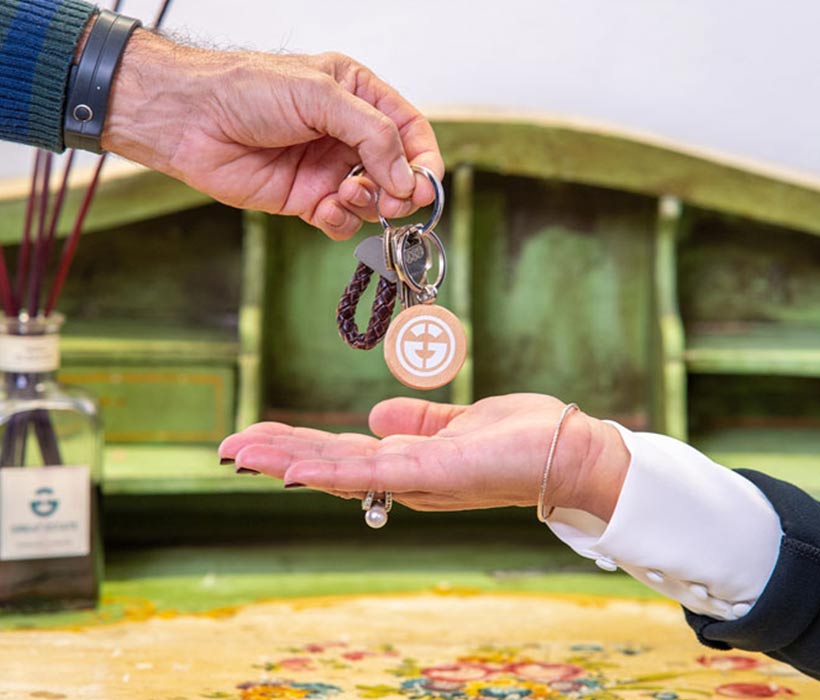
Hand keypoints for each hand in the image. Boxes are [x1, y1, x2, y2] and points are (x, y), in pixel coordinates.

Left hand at [102, 31, 442, 238]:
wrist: (191, 121)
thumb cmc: (247, 90)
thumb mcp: (321, 96)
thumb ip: (373, 135)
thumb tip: (408, 178)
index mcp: (356, 95)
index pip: (409, 129)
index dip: (424, 158)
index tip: (426, 184)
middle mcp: (346, 134)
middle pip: (397, 171)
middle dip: (400, 189)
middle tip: (395, 200)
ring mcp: (327, 168)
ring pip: (372, 201)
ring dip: (369, 205)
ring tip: (345, 193)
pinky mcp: (306, 199)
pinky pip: (341, 222)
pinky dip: (341, 222)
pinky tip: (324, 209)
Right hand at [218, 394, 630, 521]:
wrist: (569, 452)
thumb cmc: (519, 438)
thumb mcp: (456, 424)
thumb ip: (417, 422)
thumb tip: (375, 415)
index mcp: (407, 462)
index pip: (341, 453)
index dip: (297, 446)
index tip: (256, 436)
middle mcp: (404, 477)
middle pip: (329, 464)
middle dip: (277, 455)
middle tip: (227, 447)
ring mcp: (417, 479)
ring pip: (340, 470)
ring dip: (288, 462)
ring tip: (242, 455)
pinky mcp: (436, 472)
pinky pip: (376, 472)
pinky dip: (332, 471)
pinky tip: (297, 468)